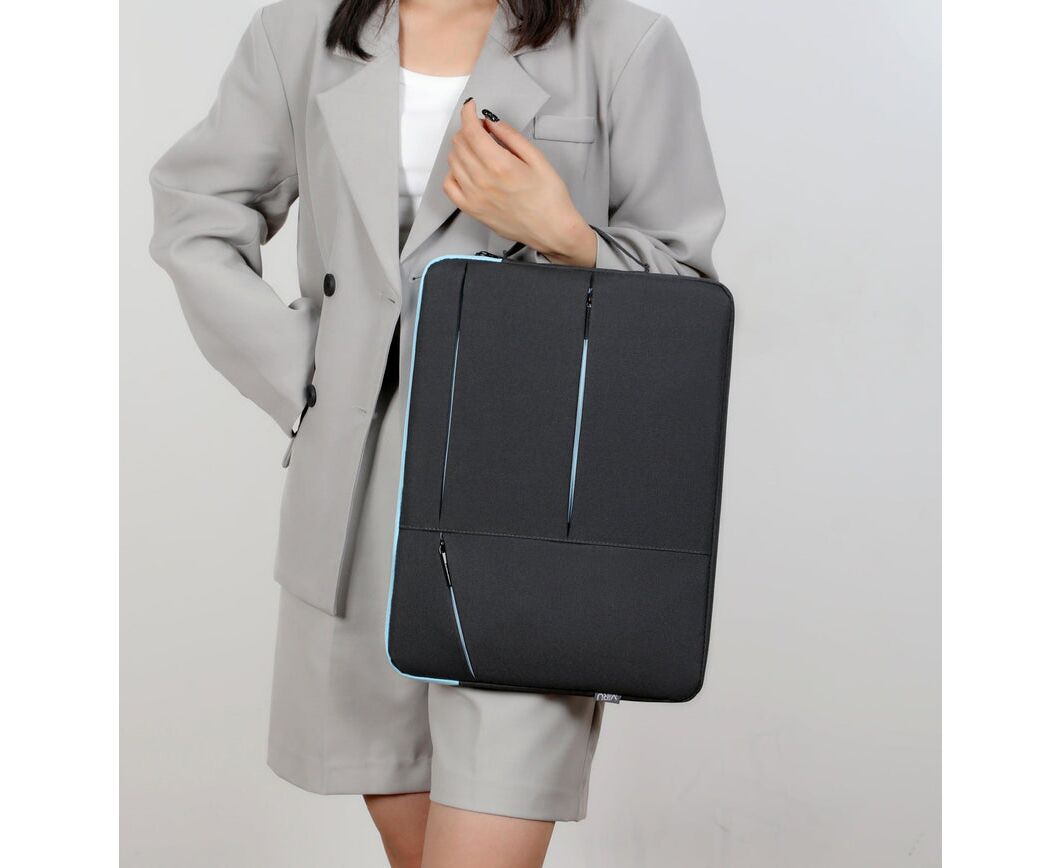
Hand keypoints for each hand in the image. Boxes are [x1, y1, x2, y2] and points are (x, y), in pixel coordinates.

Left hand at [443, 98, 596, 266]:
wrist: (552, 231)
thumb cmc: (550, 199)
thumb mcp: (537, 159)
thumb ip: (511, 137)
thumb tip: (491, 123)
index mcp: (500, 165)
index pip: (471, 131)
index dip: (467, 114)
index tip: (471, 107)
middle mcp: (482, 181)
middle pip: (459, 144)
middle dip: (467, 129)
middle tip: (481, 130)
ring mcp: (474, 197)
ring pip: (452, 161)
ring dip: (461, 148)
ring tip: (478, 149)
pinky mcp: (472, 210)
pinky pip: (449, 185)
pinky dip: (453, 172)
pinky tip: (466, 170)